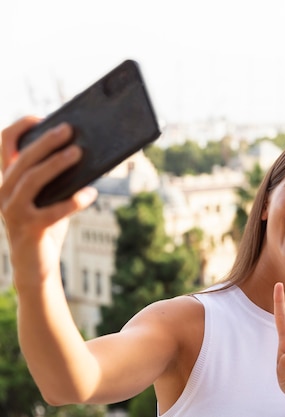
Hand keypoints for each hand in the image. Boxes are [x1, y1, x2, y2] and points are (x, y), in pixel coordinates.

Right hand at [0, 117, 96, 284]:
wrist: (36, 265)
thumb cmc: (45, 225)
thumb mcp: (49, 197)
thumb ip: (58, 179)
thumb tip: (84, 153)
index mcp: (7, 180)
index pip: (5, 145)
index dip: (20, 128)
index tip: (40, 118)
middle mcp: (3, 192)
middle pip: (23, 159)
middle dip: (47, 141)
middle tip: (69, 129)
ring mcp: (13, 211)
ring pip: (32, 179)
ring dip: (57, 164)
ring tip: (79, 153)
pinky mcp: (29, 228)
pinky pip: (54, 211)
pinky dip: (74, 201)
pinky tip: (91, 194)